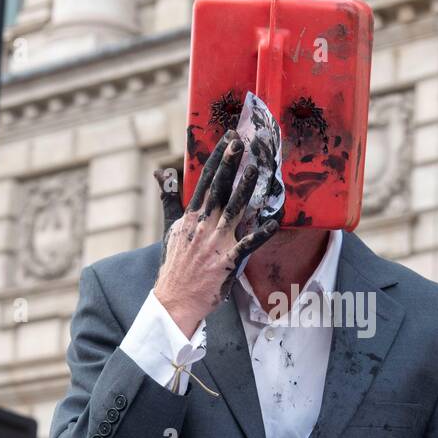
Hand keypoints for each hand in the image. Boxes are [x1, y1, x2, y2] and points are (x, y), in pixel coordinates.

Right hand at [152, 131, 278, 336]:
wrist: (176, 299)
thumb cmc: (176, 263)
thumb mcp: (170, 227)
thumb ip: (169, 198)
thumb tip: (162, 173)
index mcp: (191, 215)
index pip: (205, 180)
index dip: (218, 158)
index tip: (228, 138)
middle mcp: (203, 225)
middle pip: (219, 188)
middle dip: (230, 164)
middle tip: (241, 142)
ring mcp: (216, 243)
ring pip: (234, 210)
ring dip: (246, 189)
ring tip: (256, 169)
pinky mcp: (228, 262)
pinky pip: (248, 245)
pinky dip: (261, 234)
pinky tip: (274, 222)